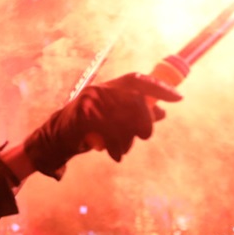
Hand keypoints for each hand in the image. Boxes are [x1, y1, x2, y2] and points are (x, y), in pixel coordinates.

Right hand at [22, 73, 181, 177]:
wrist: (55, 139)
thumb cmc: (87, 128)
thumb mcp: (114, 119)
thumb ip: (136, 113)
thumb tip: (162, 112)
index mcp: (110, 87)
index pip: (138, 80)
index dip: (159, 87)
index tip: (178, 98)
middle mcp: (101, 90)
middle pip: (135, 100)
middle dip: (144, 120)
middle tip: (145, 135)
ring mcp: (90, 101)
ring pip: (124, 118)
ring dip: (128, 139)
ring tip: (123, 150)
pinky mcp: (83, 116)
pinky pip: (110, 130)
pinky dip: (116, 146)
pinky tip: (114, 153)